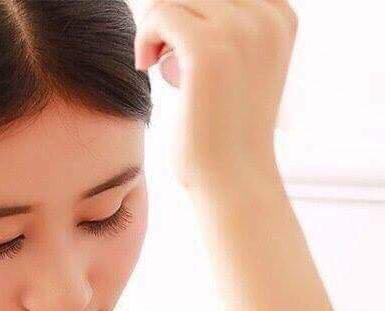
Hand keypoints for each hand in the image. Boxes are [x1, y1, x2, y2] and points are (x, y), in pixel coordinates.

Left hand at [132, 0, 298, 189]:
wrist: (232, 180)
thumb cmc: (224, 134)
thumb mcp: (236, 69)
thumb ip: (221, 32)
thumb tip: (172, 7)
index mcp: (279, 17)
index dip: (192, 9)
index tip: (177, 42)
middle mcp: (266, 16)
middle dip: (172, 15)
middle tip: (163, 55)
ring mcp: (240, 30)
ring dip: (156, 25)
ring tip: (156, 62)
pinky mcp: (207, 50)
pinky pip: (159, 13)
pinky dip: (144, 36)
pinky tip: (145, 65)